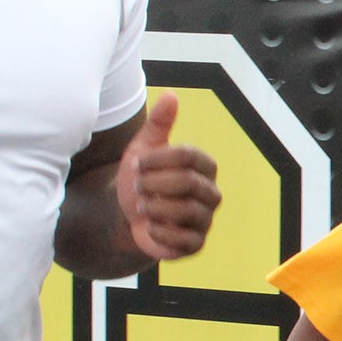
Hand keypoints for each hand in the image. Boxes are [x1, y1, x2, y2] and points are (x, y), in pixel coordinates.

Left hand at [115, 92, 221, 260]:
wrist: (130, 216)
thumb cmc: (142, 179)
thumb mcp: (144, 150)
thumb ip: (158, 124)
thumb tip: (171, 95)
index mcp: (204, 167)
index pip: (190, 156)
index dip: (159, 159)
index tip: (136, 163)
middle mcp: (211, 193)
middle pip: (189, 183)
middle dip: (155, 184)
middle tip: (136, 187)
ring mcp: (205, 220)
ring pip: (187, 211)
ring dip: (155, 207)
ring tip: (140, 206)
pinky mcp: (195, 244)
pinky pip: (184, 239)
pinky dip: (160, 231)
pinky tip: (147, 225)